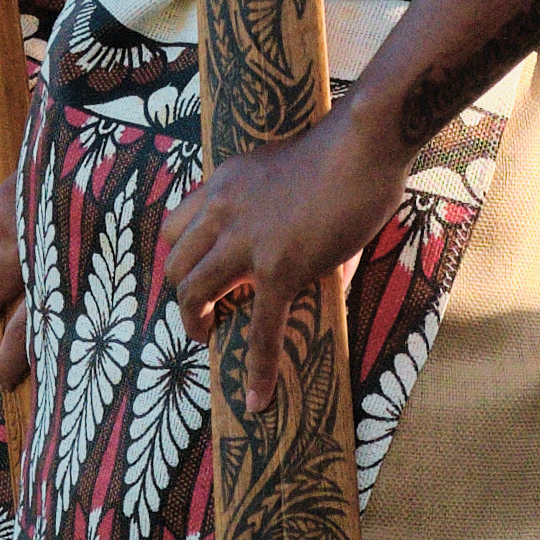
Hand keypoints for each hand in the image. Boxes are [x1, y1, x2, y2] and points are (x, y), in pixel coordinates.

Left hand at [157, 105, 399, 416]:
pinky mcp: (278, 268)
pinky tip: (257, 397)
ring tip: (211, 339)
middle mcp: (223, 211)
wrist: (364, 142)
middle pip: (175, 262)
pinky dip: (256, 367)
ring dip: (197, 323)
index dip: (181, 257)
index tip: (197, 275)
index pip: (176, 224)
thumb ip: (285, 214)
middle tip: (205, 313)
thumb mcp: (289, 174)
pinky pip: (260, 328)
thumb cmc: (345, 149)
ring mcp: (247, 242)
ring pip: (195, 294)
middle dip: (184, 294)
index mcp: (224, 183)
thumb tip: (316, 261)